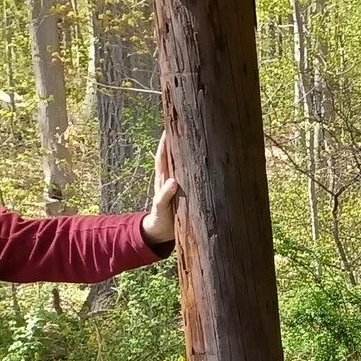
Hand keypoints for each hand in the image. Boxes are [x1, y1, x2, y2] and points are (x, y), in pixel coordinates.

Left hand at [141, 131, 182, 245]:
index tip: (168, 129)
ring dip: (183, 152)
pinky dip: (190, 166)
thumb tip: (173, 181)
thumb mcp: (162, 208)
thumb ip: (165, 196)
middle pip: (171, 156)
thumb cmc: (161, 219)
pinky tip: (199, 161)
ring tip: (191, 139)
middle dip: (174, 142)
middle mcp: (169, 179)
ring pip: (179, 164)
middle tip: (182, 127)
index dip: (164, 144)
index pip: (163, 157)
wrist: (161, 232)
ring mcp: (176, 185)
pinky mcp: (183, 192)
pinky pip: (187, 175)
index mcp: (163, 180)